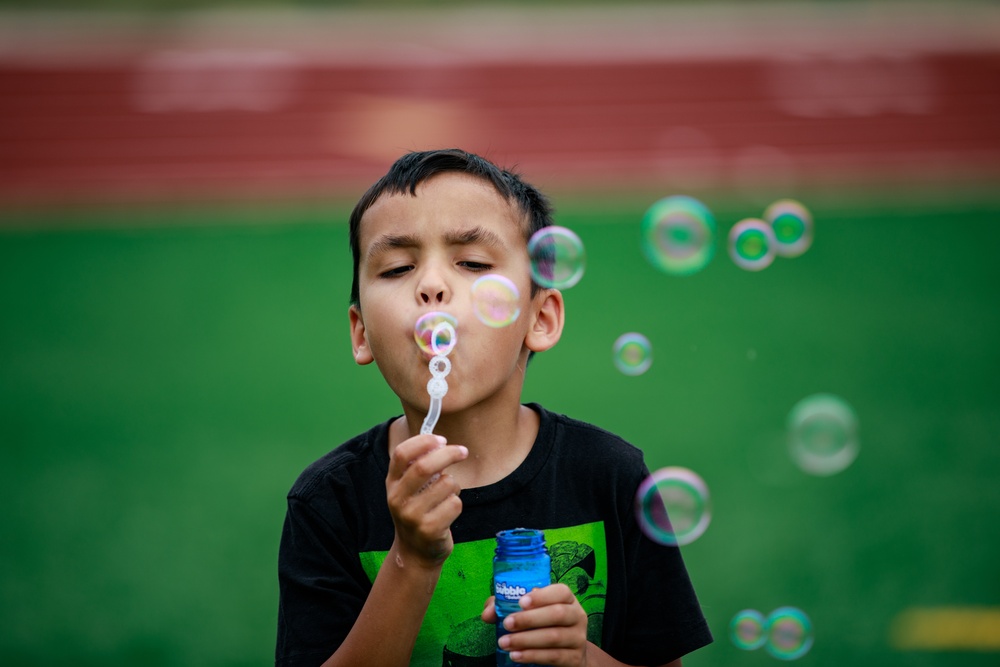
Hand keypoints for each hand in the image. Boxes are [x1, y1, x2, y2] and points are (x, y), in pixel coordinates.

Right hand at [386, 434, 467, 567]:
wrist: (414, 552)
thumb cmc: (417, 512)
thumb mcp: (408, 489)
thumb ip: (418, 466)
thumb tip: (441, 443)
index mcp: (391, 483)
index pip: (402, 454)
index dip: (424, 441)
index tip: (441, 440)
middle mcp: (397, 499)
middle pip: (424, 466)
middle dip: (448, 454)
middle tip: (462, 451)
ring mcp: (412, 516)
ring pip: (446, 484)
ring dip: (454, 485)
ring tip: (447, 495)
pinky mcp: (429, 530)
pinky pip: (455, 503)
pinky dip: (457, 503)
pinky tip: (447, 512)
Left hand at [482, 584, 589, 665]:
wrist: (567, 653)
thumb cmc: (544, 625)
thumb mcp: (530, 612)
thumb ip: (506, 606)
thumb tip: (488, 613)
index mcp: (567, 599)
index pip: (561, 592)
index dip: (541, 596)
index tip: (521, 602)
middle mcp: (577, 616)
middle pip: (557, 614)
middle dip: (529, 619)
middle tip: (507, 624)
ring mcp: (578, 638)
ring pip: (554, 637)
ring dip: (526, 640)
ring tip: (505, 642)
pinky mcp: (574, 658)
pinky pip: (554, 656)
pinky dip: (532, 656)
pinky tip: (516, 655)